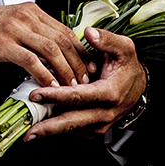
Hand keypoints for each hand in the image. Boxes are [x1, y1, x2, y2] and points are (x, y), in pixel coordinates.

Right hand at [0, 2, 88, 86]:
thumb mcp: (10, 24)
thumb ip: (31, 33)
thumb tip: (54, 53)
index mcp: (30, 11)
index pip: (65, 30)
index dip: (81, 50)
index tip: (90, 66)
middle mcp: (24, 17)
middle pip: (63, 40)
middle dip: (78, 63)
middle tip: (86, 80)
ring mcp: (13, 29)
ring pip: (51, 50)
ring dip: (65, 71)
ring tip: (71, 86)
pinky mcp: (2, 44)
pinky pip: (30, 61)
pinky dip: (43, 75)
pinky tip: (49, 86)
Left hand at [24, 27, 146, 139]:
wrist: (137, 86)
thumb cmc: (127, 66)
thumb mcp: (124, 48)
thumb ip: (107, 40)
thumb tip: (90, 33)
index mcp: (110, 93)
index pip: (79, 96)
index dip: (56, 96)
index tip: (36, 94)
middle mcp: (105, 113)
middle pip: (73, 122)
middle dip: (49, 126)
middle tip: (27, 130)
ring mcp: (100, 123)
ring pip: (71, 129)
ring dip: (50, 131)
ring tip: (28, 132)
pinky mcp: (94, 129)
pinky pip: (74, 130)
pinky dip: (57, 129)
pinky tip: (39, 125)